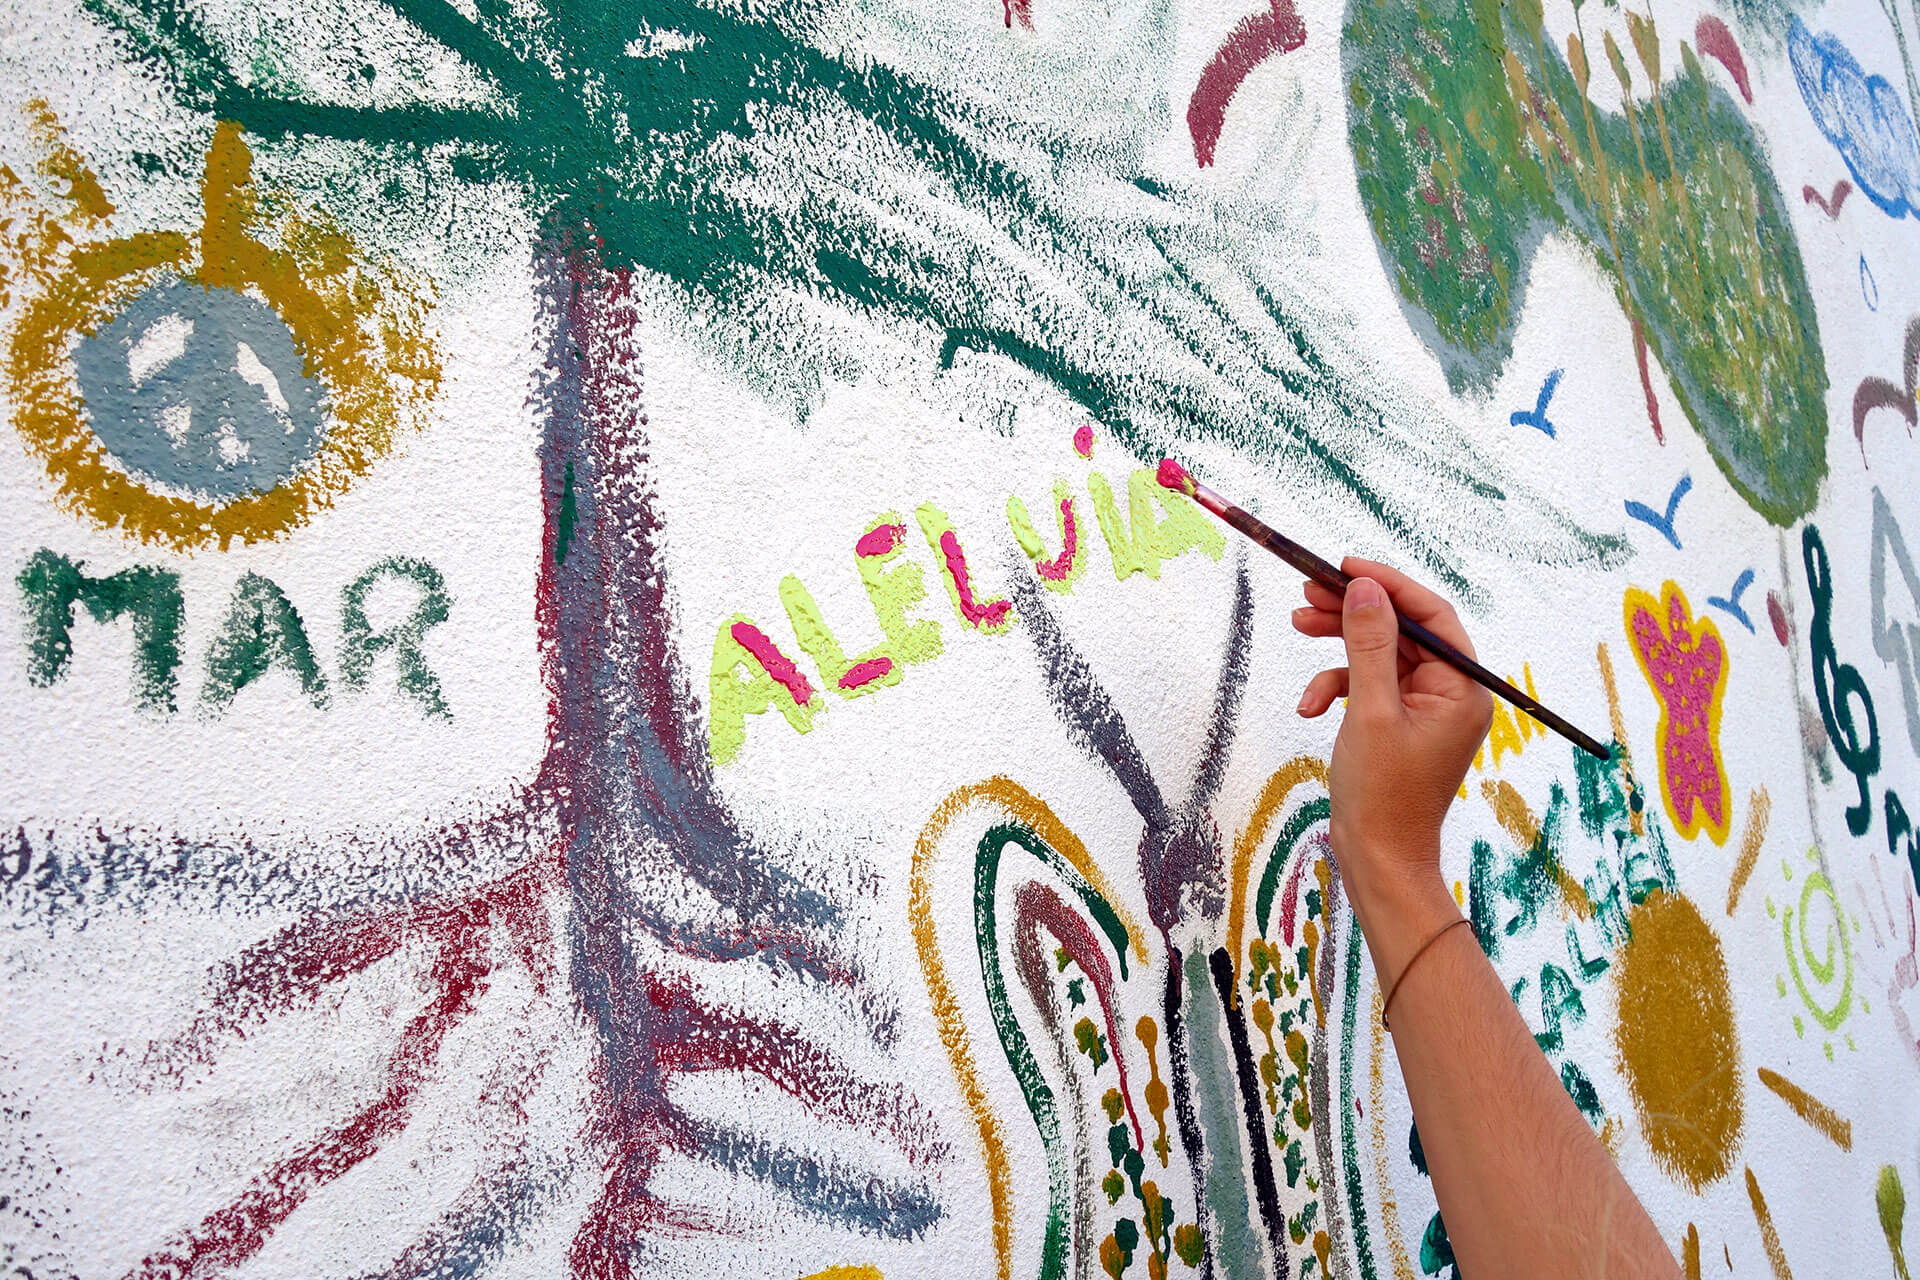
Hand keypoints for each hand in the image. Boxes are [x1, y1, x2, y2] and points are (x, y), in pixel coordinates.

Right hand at [1290, 559, 1491, 939]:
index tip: (1344, 568)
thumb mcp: (1371, 712)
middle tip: (1307, 593)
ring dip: (1338, 644)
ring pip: (1380, 654)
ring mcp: (1426, 709)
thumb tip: (1366, 588)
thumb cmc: (1383, 795)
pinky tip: (1311, 704)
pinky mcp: (1400, 723)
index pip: (1431, 616)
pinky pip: (1370, 685)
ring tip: (1297, 625)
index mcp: (1462, 689)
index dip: (1388, 585)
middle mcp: (1451, 693)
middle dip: (1353, 611)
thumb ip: (1368, 645)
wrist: (1379, 860)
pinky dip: (1337, 686)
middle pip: (1402, 630)